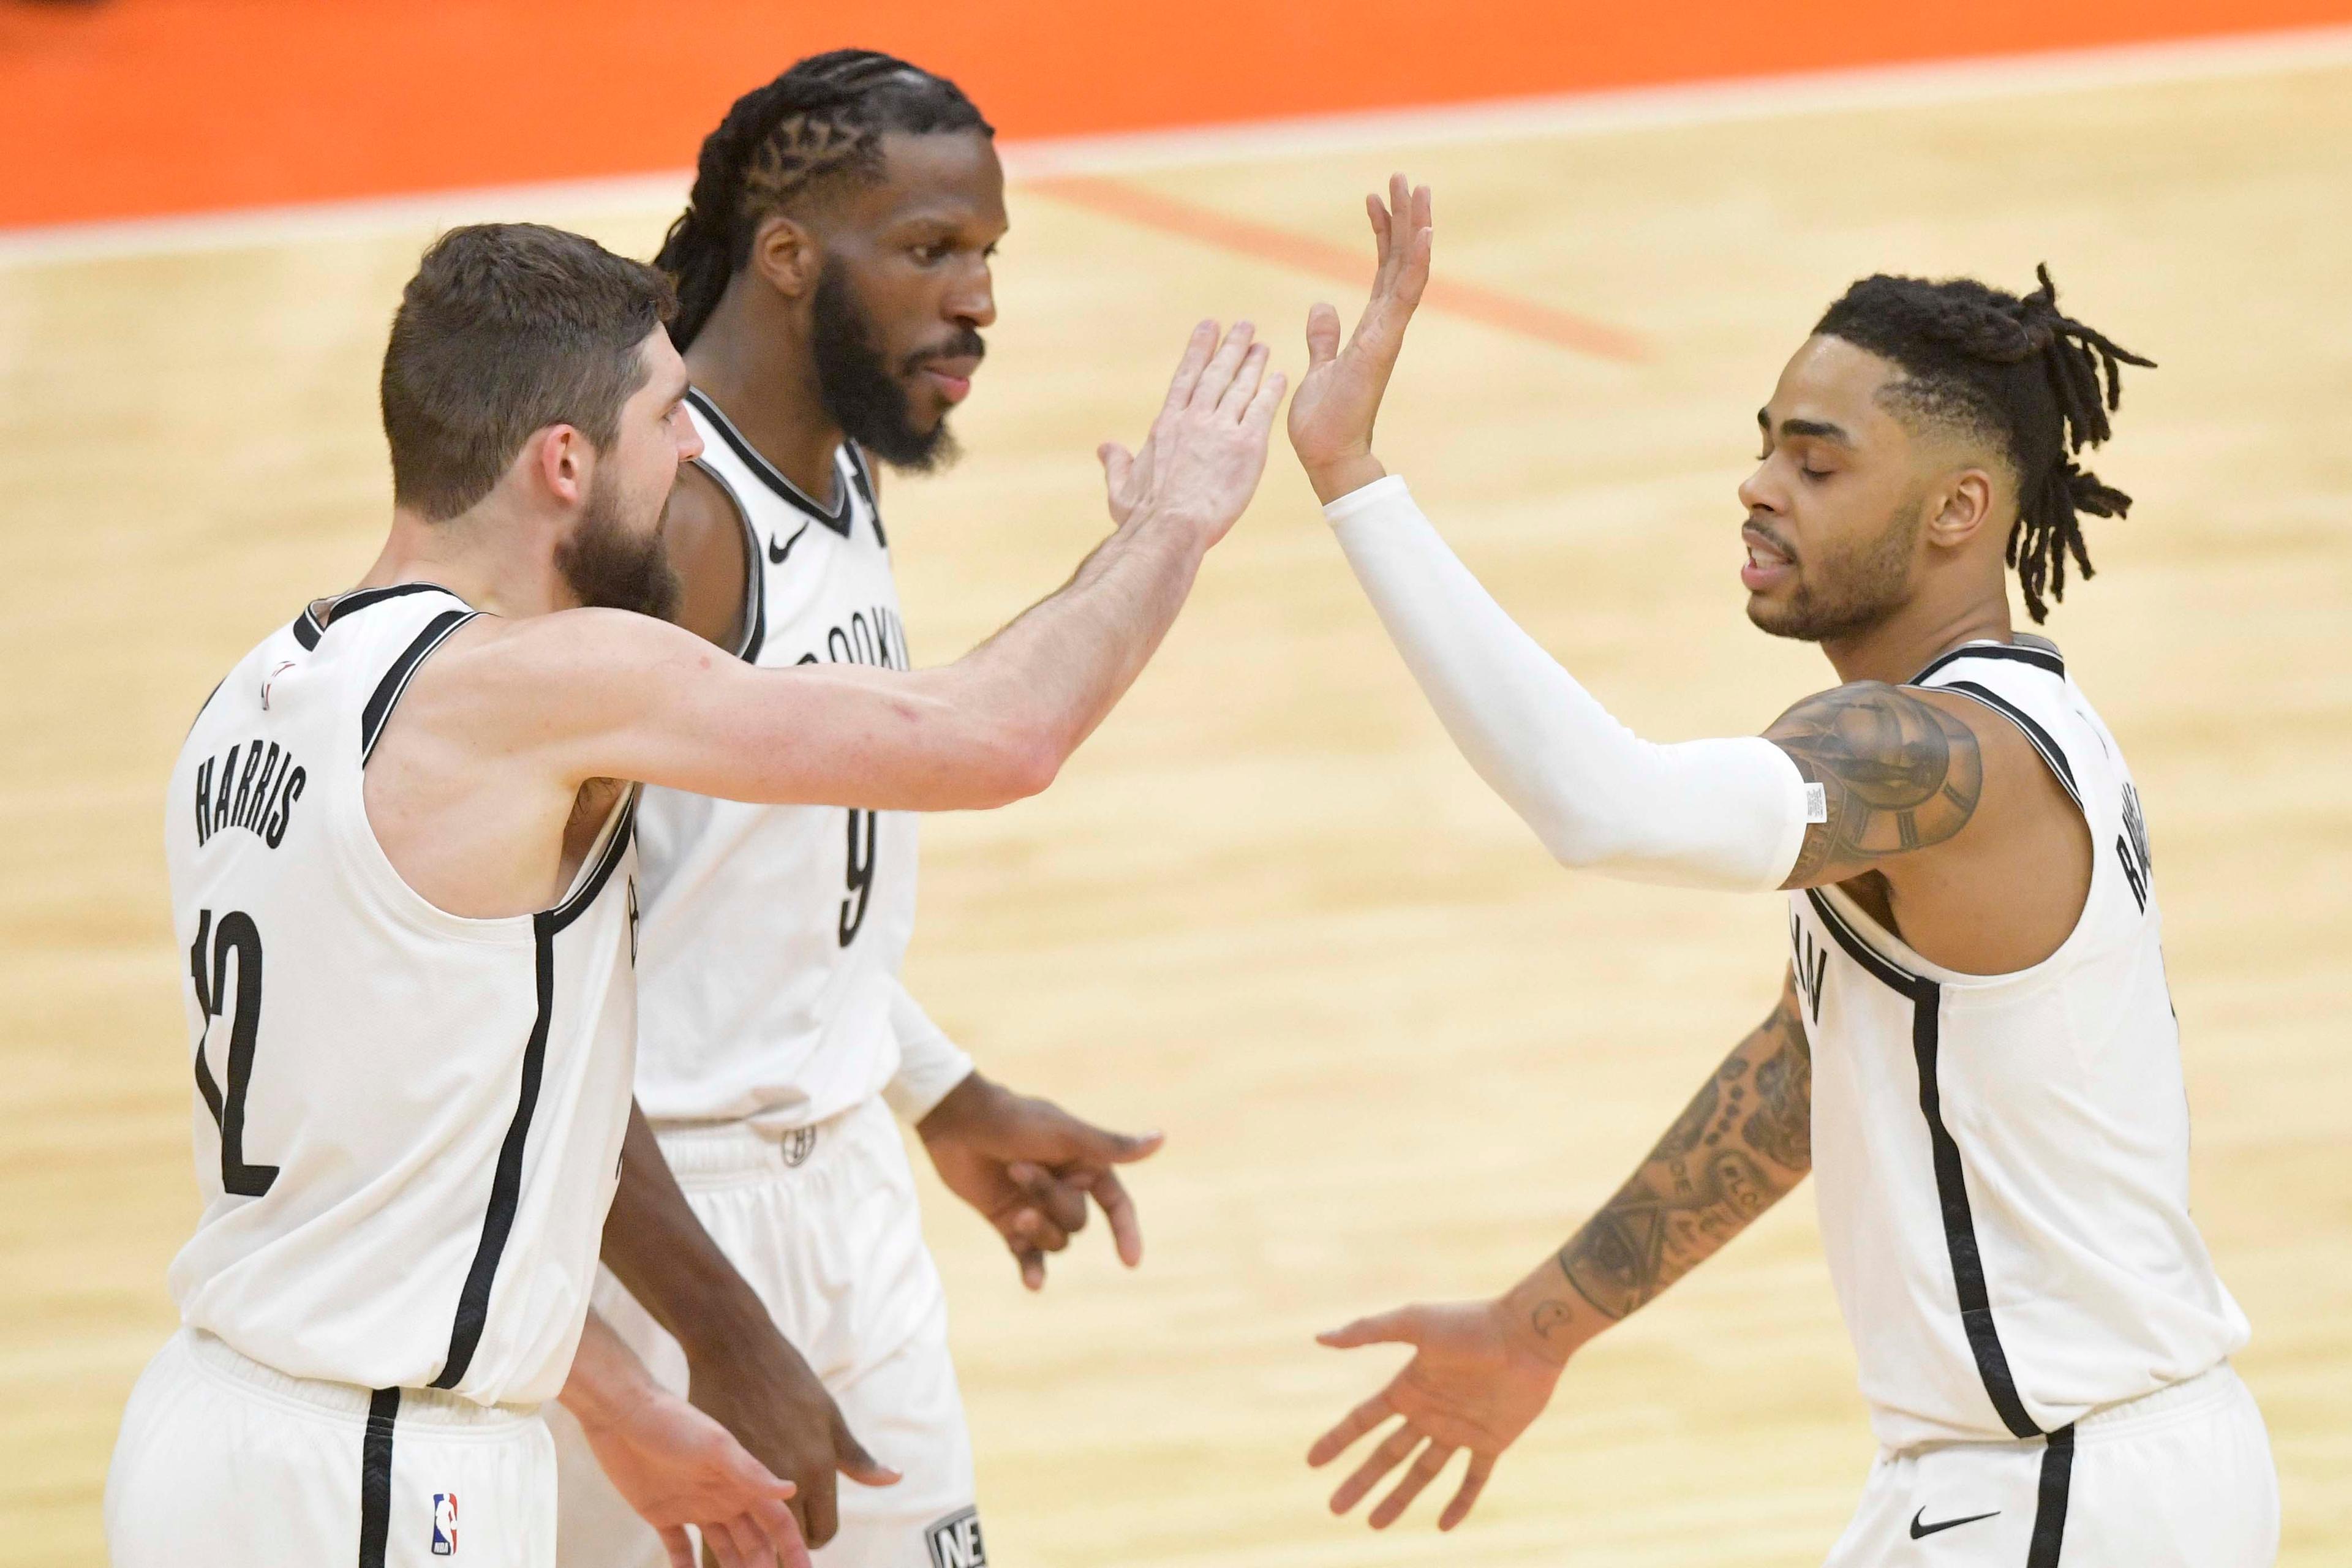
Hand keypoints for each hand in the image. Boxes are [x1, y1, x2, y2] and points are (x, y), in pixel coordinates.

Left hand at [568, 1364, 807, 1567]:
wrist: (623, 1413)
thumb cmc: (674, 1422)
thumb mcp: (715, 1447)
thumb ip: (751, 1471)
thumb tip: (793, 1490)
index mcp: (742, 1481)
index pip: (778, 1522)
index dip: (793, 1549)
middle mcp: (724, 1497)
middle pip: (754, 1542)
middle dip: (764, 1566)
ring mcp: (694, 1506)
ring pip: (722, 1551)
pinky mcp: (662, 1513)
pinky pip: (679, 1551)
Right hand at [683, 1306, 899, 1548]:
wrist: (735, 1348)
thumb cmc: (789, 1378)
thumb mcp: (829, 1415)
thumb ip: (857, 1458)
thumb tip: (895, 1479)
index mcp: (818, 1470)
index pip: (823, 1532)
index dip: (816, 1530)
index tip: (806, 1519)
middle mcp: (785, 1482)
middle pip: (789, 1541)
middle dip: (785, 1539)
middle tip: (778, 1526)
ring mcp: (746, 1479)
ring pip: (750, 1538)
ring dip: (751, 1540)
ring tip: (749, 1532)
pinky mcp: (714, 1472)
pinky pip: (717, 1522)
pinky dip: (722, 1527)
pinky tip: (722, 1517)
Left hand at [917, 1071, 1161, 1289]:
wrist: (956, 1121)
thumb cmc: (1013, 1119)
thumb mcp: (1065, 1133)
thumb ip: (1110, 1146)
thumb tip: (1161, 1138)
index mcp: (1085, 1165)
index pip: (1117, 1204)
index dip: (1126, 1231)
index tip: (1130, 1261)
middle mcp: (1064, 1188)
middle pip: (1077, 1222)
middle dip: (1051, 1202)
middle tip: (1018, 1169)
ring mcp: (1035, 1207)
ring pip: (1055, 1241)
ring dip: (1038, 1229)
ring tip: (1015, 1207)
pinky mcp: (1008, 1222)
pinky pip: (1027, 1255)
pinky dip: (1031, 1270)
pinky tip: (1033, 1285)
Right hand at [1098, 319, 1285, 544]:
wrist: (1171, 528)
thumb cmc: (1143, 517)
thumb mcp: (1121, 488)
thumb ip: (1116, 464)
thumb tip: (1105, 448)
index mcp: (1167, 425)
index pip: (1185, 378)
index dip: (1198, 350)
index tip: (1208, 328)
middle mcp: (1195, 419)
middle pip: (1216, 374)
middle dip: (1230, 347)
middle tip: (1244, 326)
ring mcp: (1221, 429)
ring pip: (1241, 387)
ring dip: (1253, 364)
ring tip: (1262, 346)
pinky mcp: (1246, 446)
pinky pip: (1262, 411)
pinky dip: (1270, 392)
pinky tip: (1279, 378)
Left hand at [1288, 174, 1433, 503]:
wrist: (1327, 456)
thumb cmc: (1325, 421)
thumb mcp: (1319, 367)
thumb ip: (1324, 338)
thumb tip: (1321, 306)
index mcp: (1372, 328)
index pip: (1384, 269)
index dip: (1383, 232)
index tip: (1375, 197)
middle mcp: (1386, 326)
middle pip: (1402, 261)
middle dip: (1405, 217)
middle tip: (1404, 177)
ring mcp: (1388, 334)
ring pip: (1409, 270)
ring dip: (1415, 228)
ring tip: (1416, 188)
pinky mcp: (1382, 345)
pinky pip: (1405, 297)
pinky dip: (1415, 263)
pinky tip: (1423, 231)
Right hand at [1308, 1298, 1561, 1530]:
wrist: (1528, 1333)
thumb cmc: (1470, 1323)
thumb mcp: (1414, 1322)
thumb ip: (1368, 1330)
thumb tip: (1319, 1338)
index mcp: (1408, 1387)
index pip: (1363, 1421)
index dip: (1337, 1440)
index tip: (1312, 1462)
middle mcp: (1429, 1412)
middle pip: (1386, 1455)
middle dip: (1361, 1481)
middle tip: (1335, 1509)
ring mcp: (1459, 1429)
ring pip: (1422, 1473)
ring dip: (1399, 1499)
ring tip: (1374, 1525)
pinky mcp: (1492, 1440)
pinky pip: (1473, 1478)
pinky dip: (1461, 1502)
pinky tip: (1444, 1525)